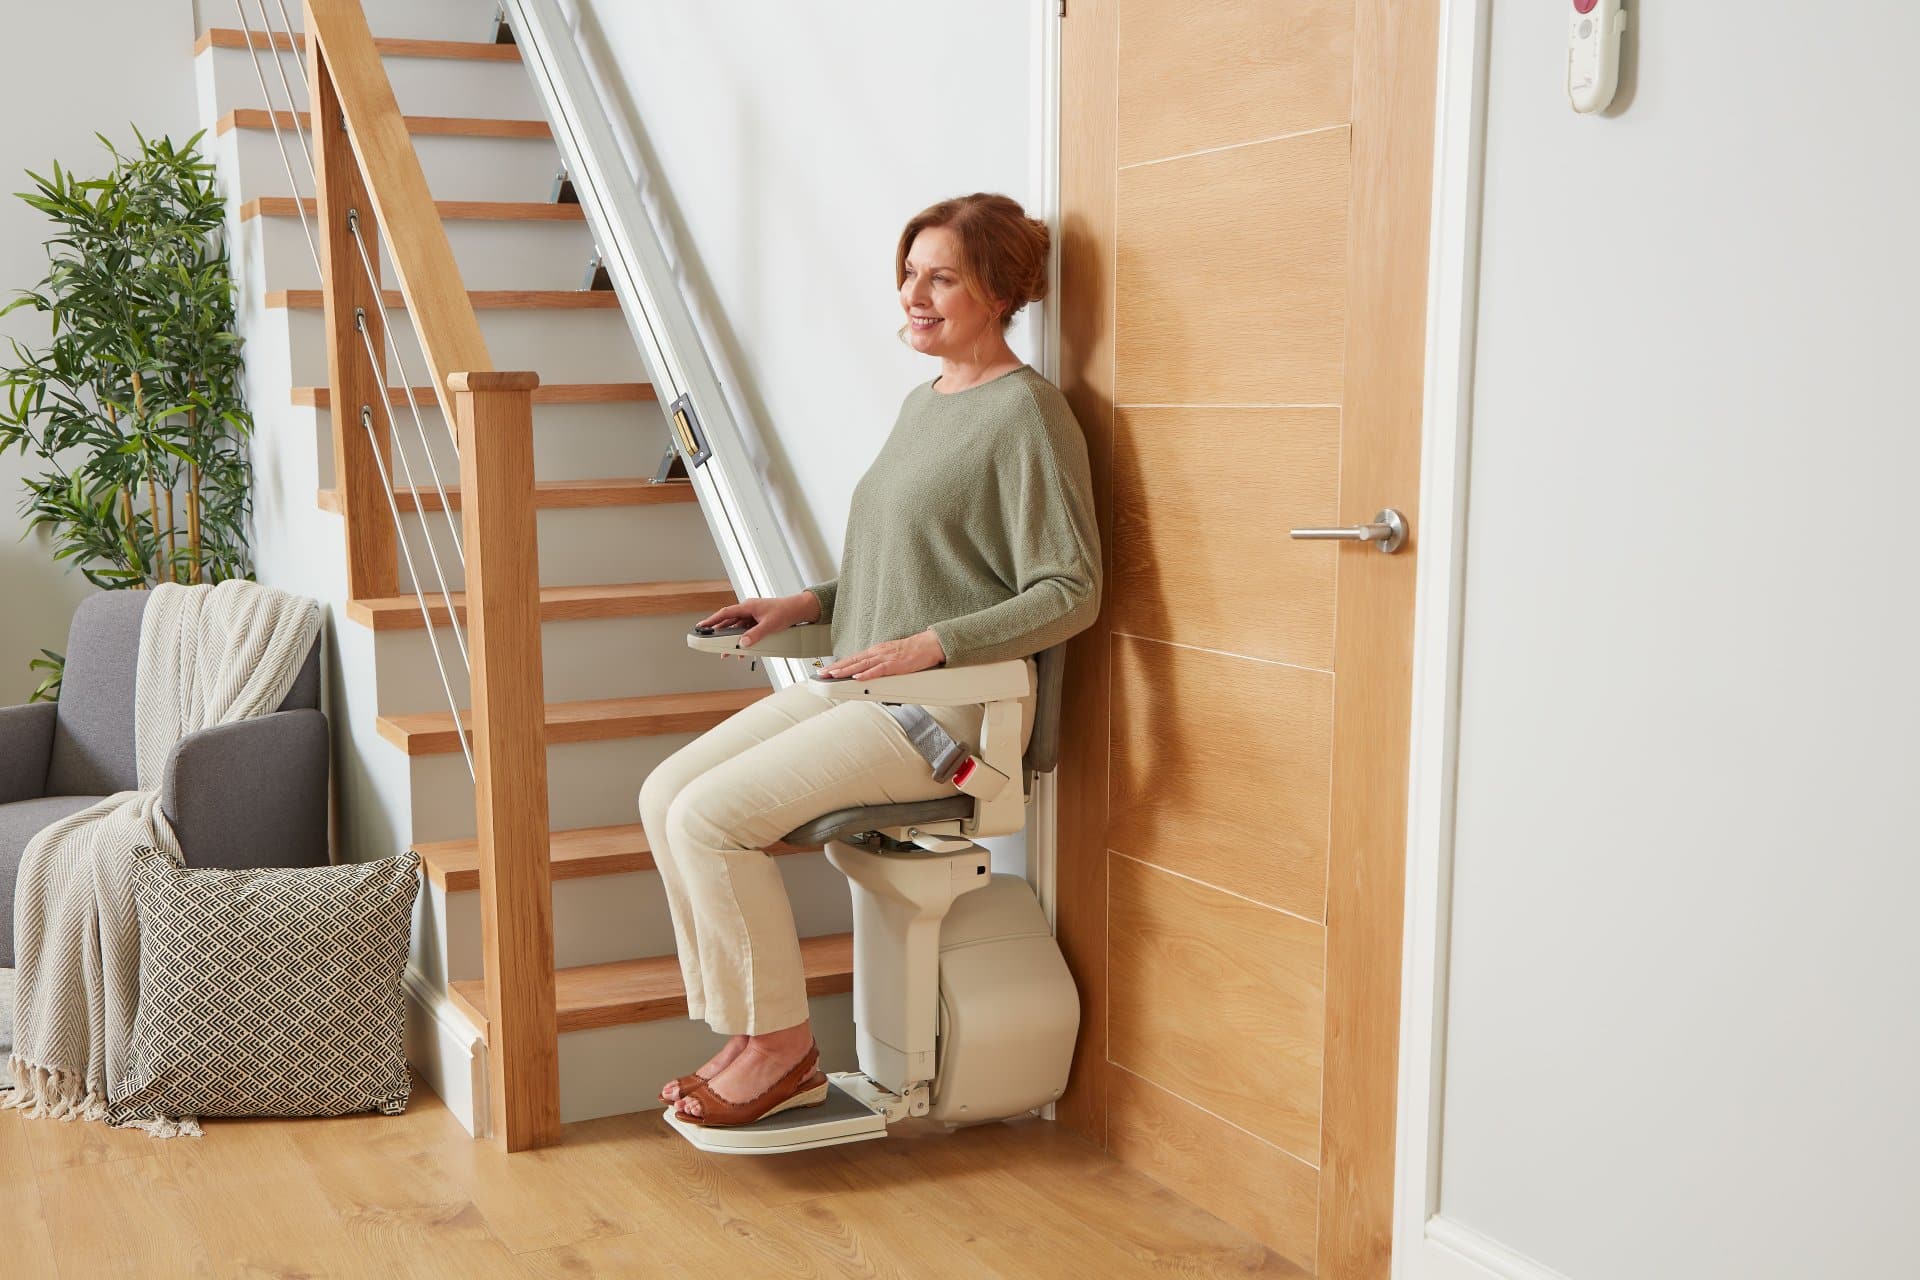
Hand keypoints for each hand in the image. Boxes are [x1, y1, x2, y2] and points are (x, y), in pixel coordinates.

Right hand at [695, 592, 819, 651]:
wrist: (799, 609)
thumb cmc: (786, 611)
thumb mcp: (769, 625)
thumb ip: (755, 635)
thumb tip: (743, 643)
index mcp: (748, 606)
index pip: (725, 613)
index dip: (712, 620)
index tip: (702, 626)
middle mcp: (749, 610)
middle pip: (729, 622)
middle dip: (719, 633)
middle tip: (708, 641)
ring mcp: (754, 616)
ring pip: (738, 628)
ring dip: (732, 640)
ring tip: (726, 652)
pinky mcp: (759, 621)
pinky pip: (747, 631)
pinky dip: (743, 640)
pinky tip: (743, 650)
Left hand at [821, 630, 946, 679]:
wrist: (929, 644)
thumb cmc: (913, 651)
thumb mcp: (891, 655)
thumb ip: (879, 663)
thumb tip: (868, 672)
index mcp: (877, 651)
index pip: (854, 658)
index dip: (839, 664)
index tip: (827, 669)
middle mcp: (878, 652)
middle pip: (853, 660)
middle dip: (836, 667)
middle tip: (822, 673)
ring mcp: (886, 658)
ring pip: (862, 665)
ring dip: (846, 671)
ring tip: (833, 675)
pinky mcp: (895, 664)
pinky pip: (878, 670)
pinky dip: (867, 674)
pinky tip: (857, 677)